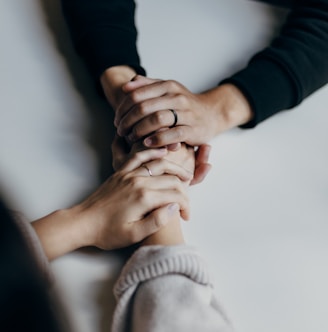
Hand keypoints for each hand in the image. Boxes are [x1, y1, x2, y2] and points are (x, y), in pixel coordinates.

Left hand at [33, 148, 191, 259]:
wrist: (82, 222)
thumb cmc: (107, 232)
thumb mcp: (133, 235)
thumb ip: (156, 221)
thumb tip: (174, 208)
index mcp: (144, 198)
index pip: (175, 195)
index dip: (185, 205)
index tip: (186, 216)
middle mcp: (138, 181)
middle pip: (170, 179)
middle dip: (183, 189)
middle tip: (187, 200)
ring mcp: (129, 174)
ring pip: (159, 164)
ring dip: (174, 168)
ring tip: (185, 175)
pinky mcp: (121, 172)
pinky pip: (138, 157)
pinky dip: (152, 152)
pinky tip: (161, 152)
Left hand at [115, 75, 252, 147]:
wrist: (211, 114)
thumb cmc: (184, 104)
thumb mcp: (168, 90)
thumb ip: (147, 86)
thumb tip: (127, 85)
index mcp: (167, 86)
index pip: (137, 95)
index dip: (123, 108)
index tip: (117, 120)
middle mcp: (176, 97)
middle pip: (144, 107)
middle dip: (127, 121)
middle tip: (120, 131)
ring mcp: (185, 113)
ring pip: (157, 119)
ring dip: (139, 130)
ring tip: (131, 138)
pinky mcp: (192, 130)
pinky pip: (171, 134)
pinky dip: (157, 139)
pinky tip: (147, 143)